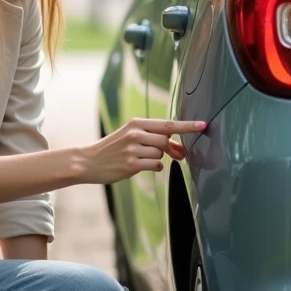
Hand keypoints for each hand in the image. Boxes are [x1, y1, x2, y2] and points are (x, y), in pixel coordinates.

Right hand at [78, 118, 205, 184]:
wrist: (88, 161)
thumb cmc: (113, 149)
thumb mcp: (131, 137)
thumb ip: (154, 140)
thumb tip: (180, 151)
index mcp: (136, 123)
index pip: (167, 124)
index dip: (187, 125)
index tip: (202, 125)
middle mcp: (135, 134)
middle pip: (166, 140)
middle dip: (169, 148)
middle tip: (169, 153)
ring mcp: (133, 149)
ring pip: (161, 154)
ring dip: (156, 158)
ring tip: (141, 158)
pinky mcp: (131, 164)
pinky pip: (155, 165)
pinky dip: (153, 167)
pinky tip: (140, 166)